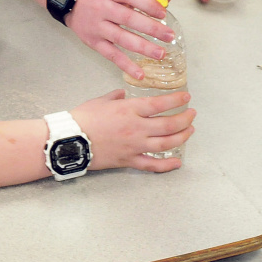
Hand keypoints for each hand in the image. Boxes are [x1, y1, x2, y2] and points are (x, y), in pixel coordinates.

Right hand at [66, 0, 175, 78]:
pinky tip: (140, 74)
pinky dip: (125, 65)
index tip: (163, 13)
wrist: (72, 1)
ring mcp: (97, 26)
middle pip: (128, 19)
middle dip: (151, 28)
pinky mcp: (94, 42)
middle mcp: (103, 7)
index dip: (147, 4)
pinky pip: (111, 55)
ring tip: (160, 54)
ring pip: (122, 38)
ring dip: (143, 47)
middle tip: (169, 36)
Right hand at [73, 89, 194, 172]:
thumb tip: (123, 95)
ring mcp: (134, 146)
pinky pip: (153, 165)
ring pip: (166, 143)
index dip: (176, 100)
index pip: (159, 104)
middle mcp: (136, 128)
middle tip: (192, 114)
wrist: (70, 140)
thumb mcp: (100, 100)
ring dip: (182, 137)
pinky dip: (167, 165)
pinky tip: (177, 162)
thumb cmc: (83, 118)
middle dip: (185, 118)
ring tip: (190, 131)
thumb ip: (116, 97)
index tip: (187, 98)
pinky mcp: (129, 161)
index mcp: (129, 109)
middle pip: (168, 124)